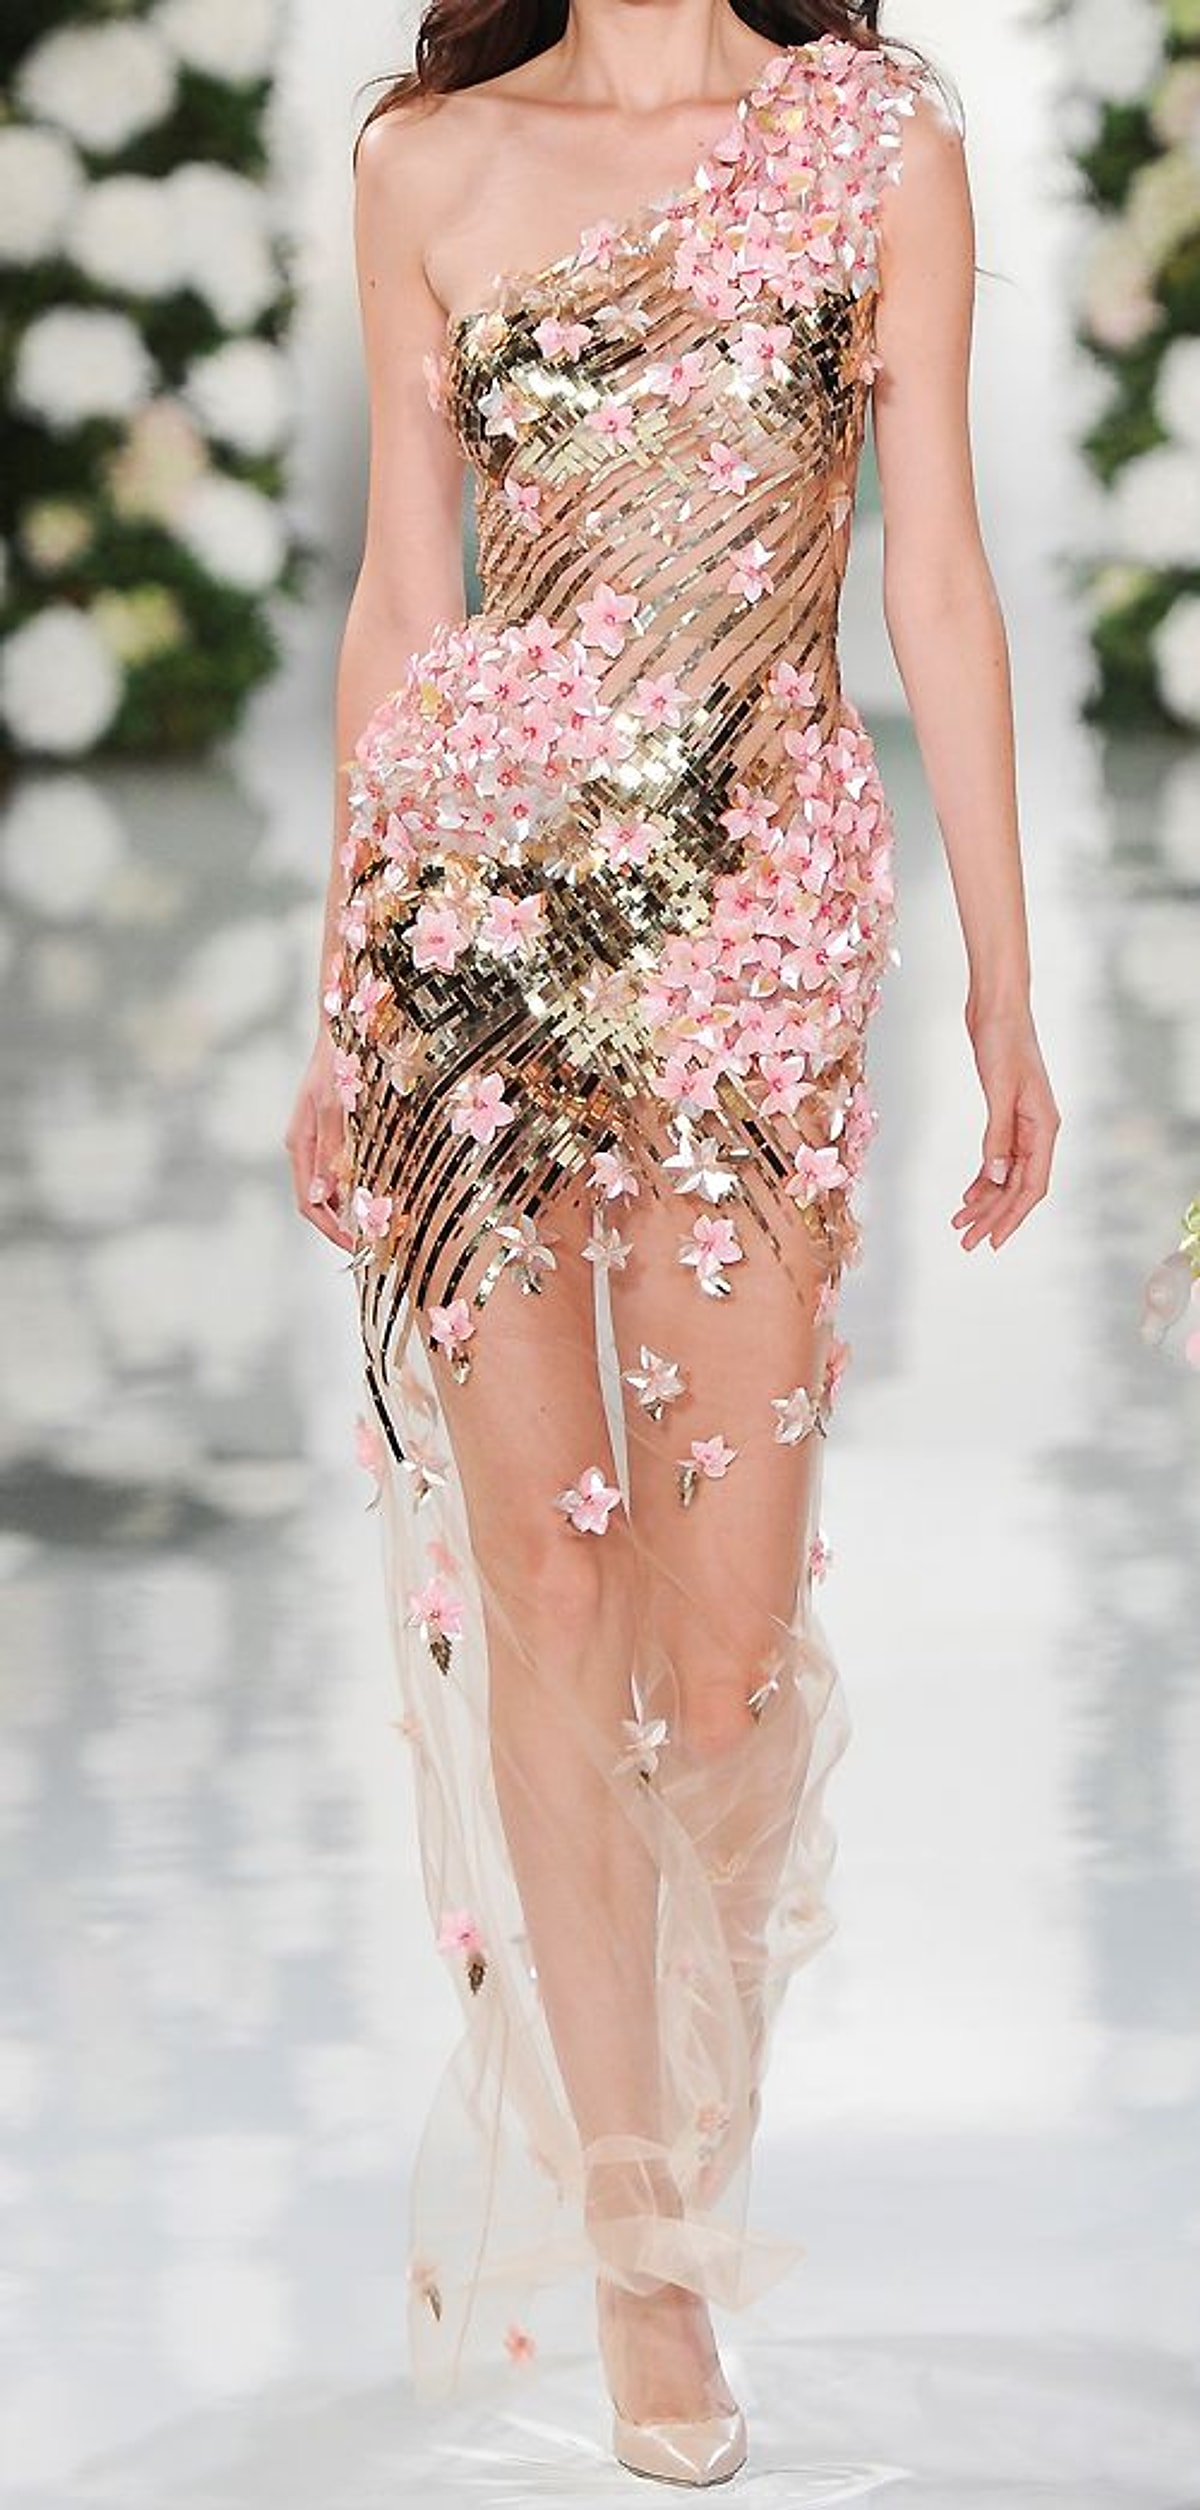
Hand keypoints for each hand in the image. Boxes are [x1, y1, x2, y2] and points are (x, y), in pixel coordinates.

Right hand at [285, 1026, 355, 1251]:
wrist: (343, 1023)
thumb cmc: (339, 1058)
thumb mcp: (337, 1104)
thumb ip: (331, 1149)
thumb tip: (321, 1194)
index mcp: (300, 1142)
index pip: (308, 1203)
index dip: (332, 1230)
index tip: (360, 1246)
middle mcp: (305, 1143)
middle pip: (316, 1200)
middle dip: (342, 1224)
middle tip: (374, 1241)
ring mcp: (317, 1136)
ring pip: (329, 1186)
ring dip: (350, 1207)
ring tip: (378, 1222)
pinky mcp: (331, 1126)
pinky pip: (339, 1167)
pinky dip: (355, 1184)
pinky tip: (377, 1188)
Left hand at [952, 1004, 1059, 1251]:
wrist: (997, 1008)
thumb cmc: (1004, 1041)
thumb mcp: (999, 1090)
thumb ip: (998, 1136)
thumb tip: (995, 1179)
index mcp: (1044, 1127)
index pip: (1032, 1186)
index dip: (1013, 1216)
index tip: (993, 1241)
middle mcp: (1038, 1131)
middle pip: (1017, 1187)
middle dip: (994, 1217)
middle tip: (967, 1243)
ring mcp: (1022, 1125)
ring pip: (1005, 1177)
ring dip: (985, 1203)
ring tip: (960, 1226)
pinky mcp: (1005, 1116)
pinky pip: (997, 1159)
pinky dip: (982, 1180)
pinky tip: (967, 1197)